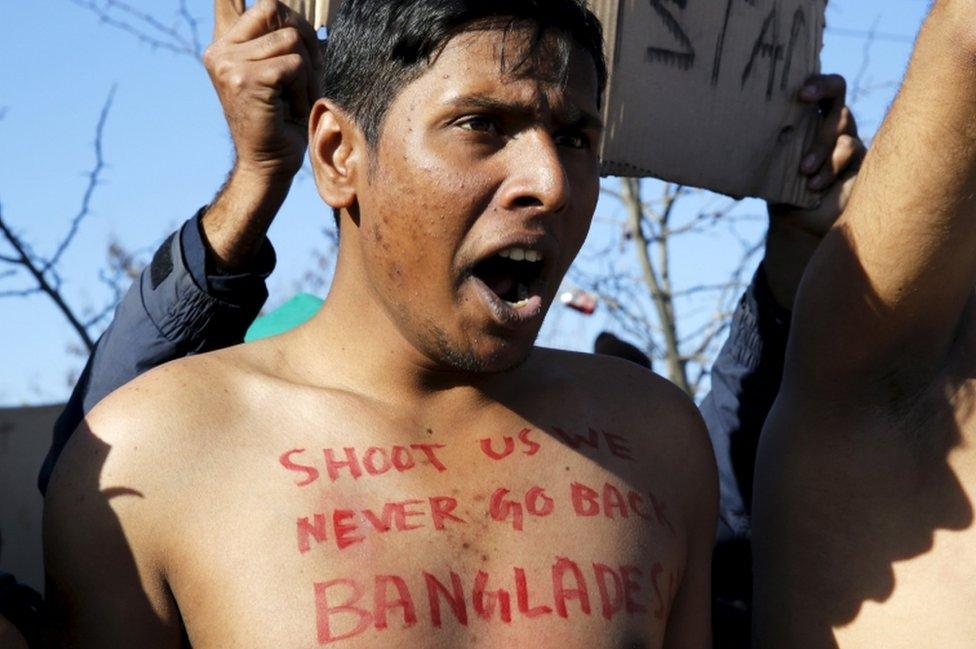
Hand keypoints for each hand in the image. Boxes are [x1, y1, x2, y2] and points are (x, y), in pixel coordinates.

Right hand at [200, 0, 320, 271]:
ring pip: (291, 39)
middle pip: (274, 8)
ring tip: (296, 98)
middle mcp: (220, 49)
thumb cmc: (283, 120)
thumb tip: (300, 12)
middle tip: (307, 73)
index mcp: (226, 44)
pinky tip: (292, 109)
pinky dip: (304, 88)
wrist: (269, 165)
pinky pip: (293, 64)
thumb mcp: (282, 73)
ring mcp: (228, 62)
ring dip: (307, 72)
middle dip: (303, 37)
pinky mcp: (244, 78)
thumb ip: (280, 39)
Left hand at [764, 74, 865, 309]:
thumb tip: (724, 184)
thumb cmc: (778, 186)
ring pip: (841, 124)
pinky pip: (850, 150)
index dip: (812, 78)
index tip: (798, 89)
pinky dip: (831, 167)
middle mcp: (828, 120)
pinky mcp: (858, 159)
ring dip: (821, 144)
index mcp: (803, 117)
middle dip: (822, 88)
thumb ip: (744, 170)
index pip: (810, 85)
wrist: (798, 219)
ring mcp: (846, 137)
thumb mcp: (760, 173)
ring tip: (803, 169)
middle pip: (837, 89)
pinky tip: (813, 186)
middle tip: (801, 98)